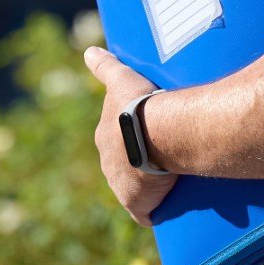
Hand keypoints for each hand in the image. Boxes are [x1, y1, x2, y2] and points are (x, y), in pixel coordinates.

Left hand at [82, 46, 177, 226]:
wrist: (156, 133)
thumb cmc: (140, 104)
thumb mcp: (121, 79)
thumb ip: (105, 66)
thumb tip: (89, 52)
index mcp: (105, 138)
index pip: (116, 141)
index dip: (131, 140)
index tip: (149, 137)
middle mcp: (108, 165)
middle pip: (124, 166)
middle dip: (140, 164)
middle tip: (166, 157)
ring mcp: (121, 187)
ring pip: (136, 189)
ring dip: (150, 187)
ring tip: (174, 180)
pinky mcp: (137, 205)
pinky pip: (146, 212)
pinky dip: (156, 211)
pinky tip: (169, 207)